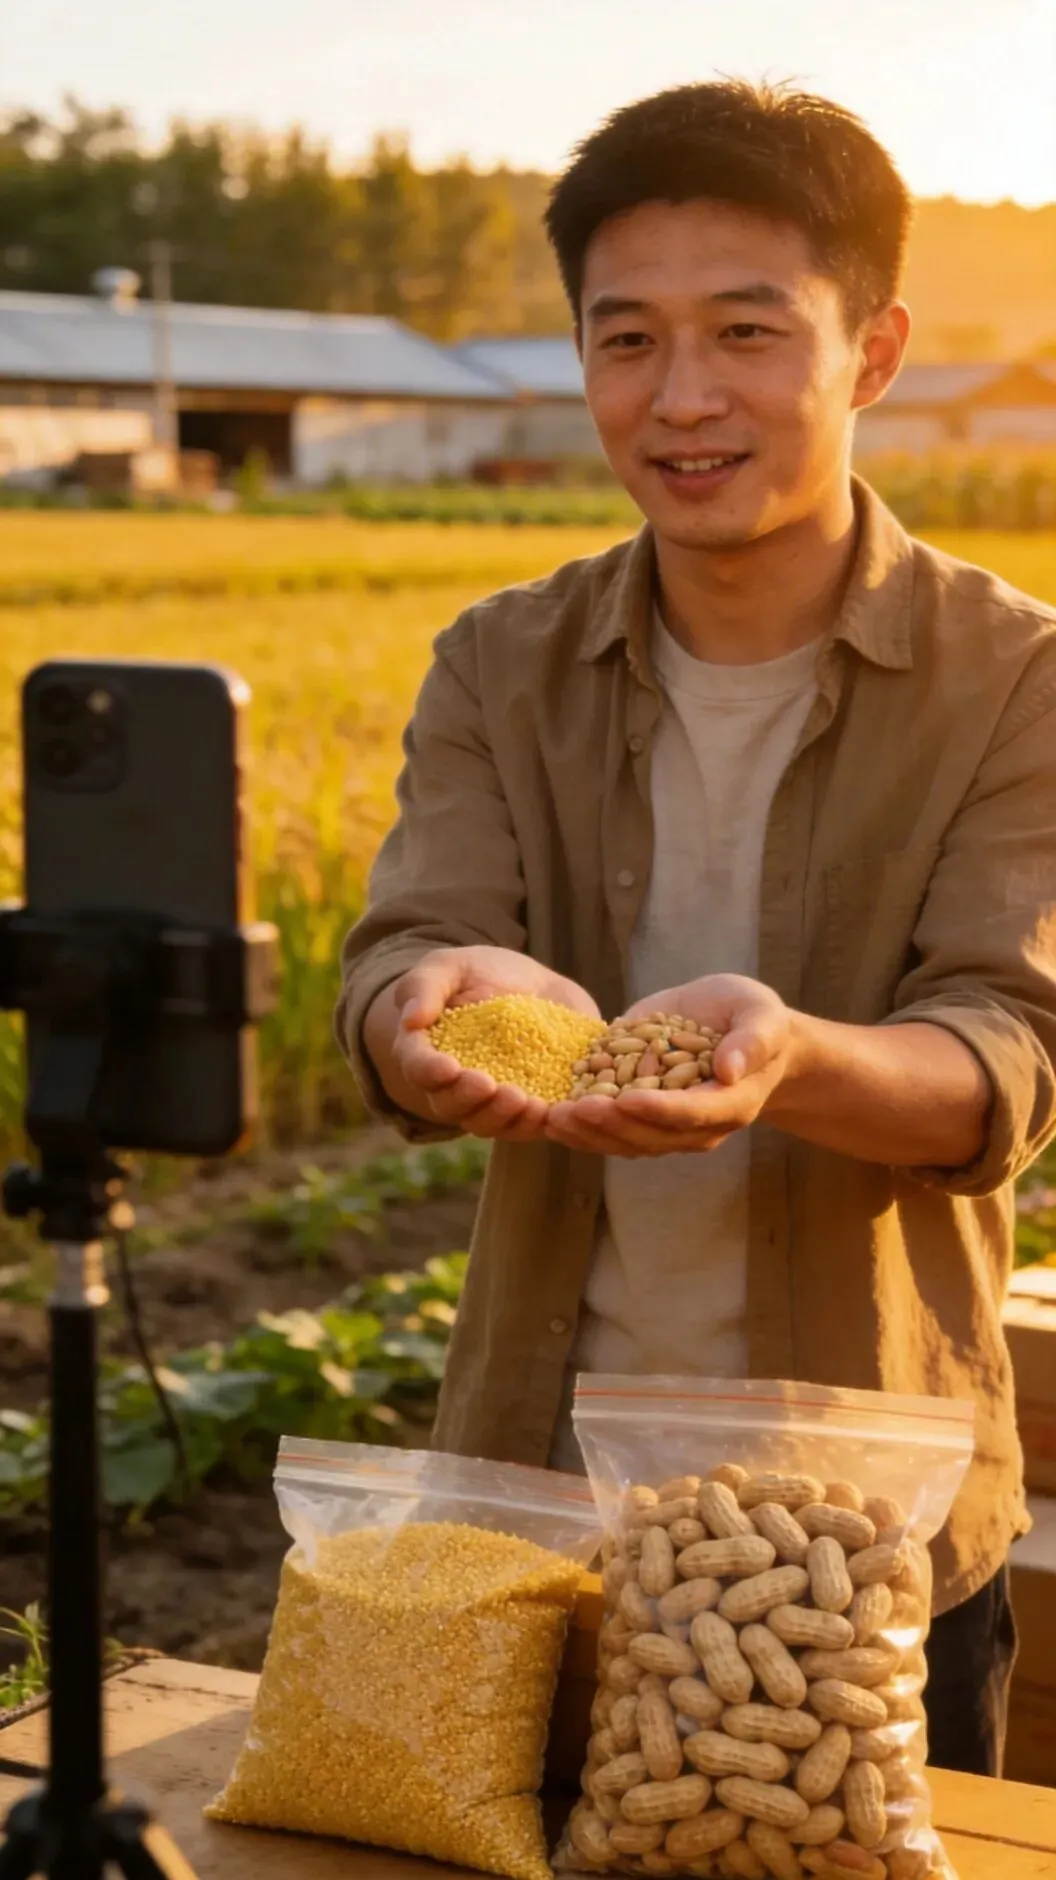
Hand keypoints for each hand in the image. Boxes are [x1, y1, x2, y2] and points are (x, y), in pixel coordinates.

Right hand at [378, 945, 600, 1142]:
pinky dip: (536, 1124)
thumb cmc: (477, 973)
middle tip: (488, 1085)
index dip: (430, 1071)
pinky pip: (525, 1126)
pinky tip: (550, 1113)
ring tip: (524, 1102)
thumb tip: (412, 1019)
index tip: (448, 1067)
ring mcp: (488, 1102)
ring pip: (486, 1123)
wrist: (529, 984)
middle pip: (450, 1105)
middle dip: (468, 1099)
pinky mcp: (524, 1106)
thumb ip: (425, 987)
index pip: (418, 1067)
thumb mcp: (448, 967)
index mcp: (426, 1052)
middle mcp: (452, 1086)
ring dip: (503, 1117)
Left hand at [544, 974, 793, 1157]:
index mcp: (731, 1103)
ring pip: (626, 1142)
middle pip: (652, 1136)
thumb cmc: (755, 1018)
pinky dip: (582, 1128)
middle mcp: (699, 1125)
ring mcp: (669, 1125)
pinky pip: (613, 1132)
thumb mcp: (762, 1015)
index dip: (660, 1110)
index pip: (693, 1114)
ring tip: (552, 1117)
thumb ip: (752, 1040)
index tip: (626, 1099)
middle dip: (610, 1125)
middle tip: (572, 1110)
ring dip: (588, 1134)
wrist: (739, 1029)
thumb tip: (729, 1068)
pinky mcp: (645, 1116)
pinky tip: (549, 1116)